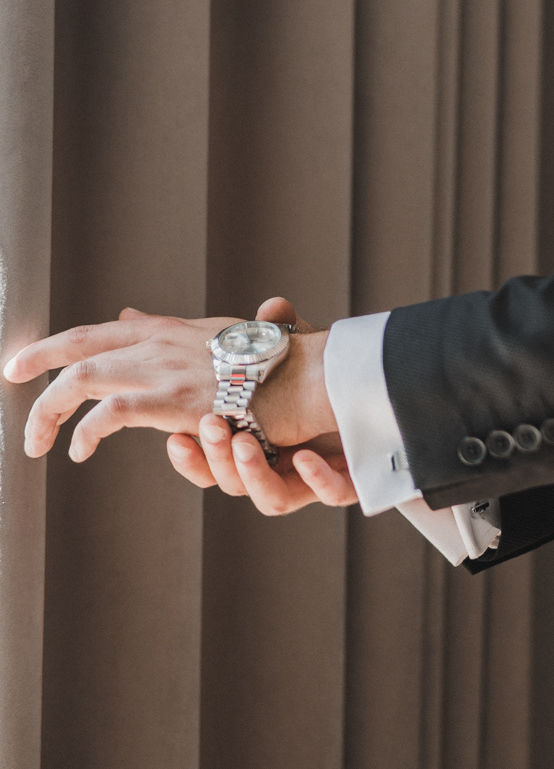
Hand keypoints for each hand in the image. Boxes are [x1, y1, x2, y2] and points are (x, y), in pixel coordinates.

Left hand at [3, 292, 339, 496]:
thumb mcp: (215, 337)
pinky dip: (85, 432)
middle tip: (11, 377)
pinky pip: (110, 413)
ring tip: (37, 442)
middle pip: (79, 346)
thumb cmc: (276, 364)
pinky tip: (79, 452)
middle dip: (36, 361)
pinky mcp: (173, 400)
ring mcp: (165, 369)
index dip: (58, 344)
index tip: (26, 360)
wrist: (309, 375)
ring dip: (49, 410)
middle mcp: (160, 342)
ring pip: (82, 378)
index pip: (101, 332)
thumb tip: (126, 316)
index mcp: (170, 330)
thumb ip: (166, 329)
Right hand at [165, 298, 358, 514]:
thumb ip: (272, 337)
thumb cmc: (327, 380)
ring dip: (253, 472)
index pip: (208, 463)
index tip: (174, 438)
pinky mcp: (347, 485)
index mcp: (253, 444)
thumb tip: (255, 308)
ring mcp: (311, 482)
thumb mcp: (295, 355)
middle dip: (215, 460)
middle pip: (231, 482)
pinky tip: (306, 459)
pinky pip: (330, 493)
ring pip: (272, 497)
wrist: (382, 398)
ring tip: (246, 442)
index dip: (190, 458)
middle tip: (211, 426)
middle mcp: (277, 471)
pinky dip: (317, 479)